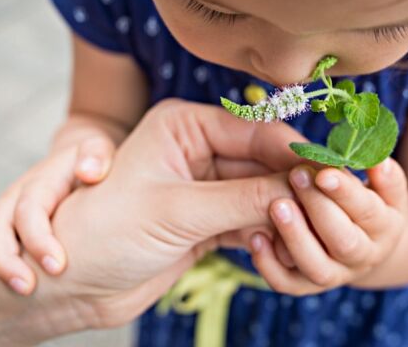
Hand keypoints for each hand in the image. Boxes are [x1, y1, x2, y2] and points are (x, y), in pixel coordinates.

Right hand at [0, 135, 115, 295]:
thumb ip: (96, 156)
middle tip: (27, 288)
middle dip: (6, 259)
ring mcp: (5, 210)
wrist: (75, 160)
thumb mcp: (98, 150)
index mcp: (40, 182)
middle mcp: (16, 196)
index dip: (39, 239)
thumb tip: (89, 172)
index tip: (57, 266)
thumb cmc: (92, 161)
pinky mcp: (2, 223)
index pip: (30, 210)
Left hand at [46, 99, 307, 328]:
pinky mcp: (207, 217)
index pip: (253, 132)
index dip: (293, 152)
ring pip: (258, 192)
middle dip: (292, 184)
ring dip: (282, 210)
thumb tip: (304, 188)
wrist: (76, 281)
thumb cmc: (109, 231)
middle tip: (331, 204)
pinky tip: (286, 243)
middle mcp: (196, 149)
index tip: (331, 172)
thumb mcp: (180, 210)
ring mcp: (203, 184)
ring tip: (314, 227)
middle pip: (260, 161)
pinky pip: (248, 218)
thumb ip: (245, 198)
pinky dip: (267, 231)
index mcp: (183, 125)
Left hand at [249, 158, 407, 294]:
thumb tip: (369, 158)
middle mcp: (365, 254)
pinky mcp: (308, 284)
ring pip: (318, 267)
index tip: (323, 172)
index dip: (346, 192)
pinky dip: (271, 264)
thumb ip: (370, 167)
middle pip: (344, 241)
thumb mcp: (375, 181)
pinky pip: (288, 283)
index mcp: (385, 224)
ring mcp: (336, 273)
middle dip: (318, 208)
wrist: (361, 239)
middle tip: (296, 176)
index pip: (368, 210)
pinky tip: (256, 237)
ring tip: (276, 206)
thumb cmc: (361, 196)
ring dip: (296, 237)